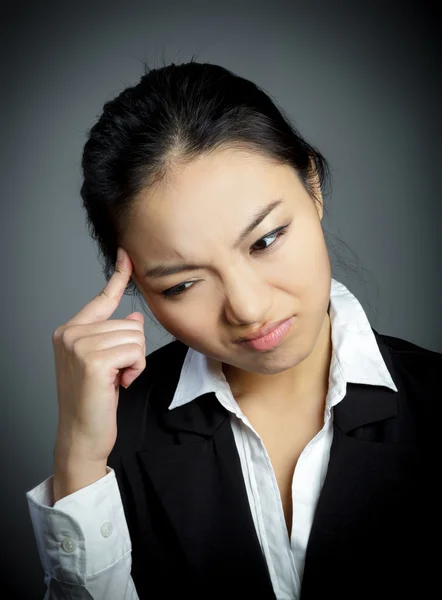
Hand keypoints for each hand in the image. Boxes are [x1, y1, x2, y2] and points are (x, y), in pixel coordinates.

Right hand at [52, 247, 145, 465]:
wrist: (81, 435)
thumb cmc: (93, 401)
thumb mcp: (105, 363)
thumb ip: (114, 336)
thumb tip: (133, 317)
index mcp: (70, 331)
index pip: (101, 298)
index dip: (117, 277)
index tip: (127, 256)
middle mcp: (70, 333)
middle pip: (130, 324)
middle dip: (132, 351)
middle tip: (115, 374)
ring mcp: (79, 345)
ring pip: (135, 337)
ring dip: (135, 362)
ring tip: (116, 379)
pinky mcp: (94, 360)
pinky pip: (136, 351)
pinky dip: (135, 369)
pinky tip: (120, 384)